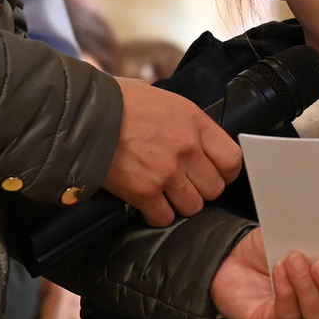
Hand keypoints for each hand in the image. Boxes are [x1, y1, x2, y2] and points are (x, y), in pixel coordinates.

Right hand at [100, 78, 241, 226]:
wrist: (85, 114)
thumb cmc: (119, 101)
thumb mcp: (163, 100)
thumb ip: (186, 122)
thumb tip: (196, 137)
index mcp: (195, 123)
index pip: (232, 160)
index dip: (225, 172)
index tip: (215, 173)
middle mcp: (187, 149)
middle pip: (215, 188)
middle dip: (201, 189)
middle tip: (185, 185)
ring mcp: (167, 172)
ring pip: (193, 207)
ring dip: (180, 204)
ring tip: (165, 195)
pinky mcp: (144, 192)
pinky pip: (164, 218)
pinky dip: (157, 215)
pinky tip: (148, 204)